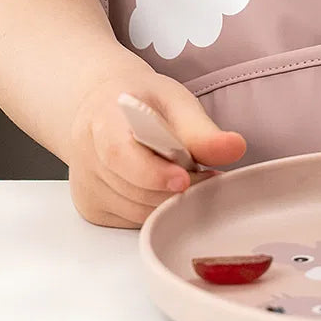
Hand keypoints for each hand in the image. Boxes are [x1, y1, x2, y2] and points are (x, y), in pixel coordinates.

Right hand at [67, 64, 246, 228]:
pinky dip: (154, 209)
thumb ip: (201, 129)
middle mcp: (85, 154)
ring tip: (185, 175)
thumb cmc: (141, 101)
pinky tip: (163, 187)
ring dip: (169, 200)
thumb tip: (235, 148)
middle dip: (176, 188)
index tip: (184, 178)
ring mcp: (86, 184)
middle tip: (206, 174)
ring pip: (136, 210)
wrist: (103, 105)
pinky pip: (131, 220)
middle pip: (134, 188)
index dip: (152, 172)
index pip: (120, 153)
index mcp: (102, 118)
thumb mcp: (174, 100)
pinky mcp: (92, 207)